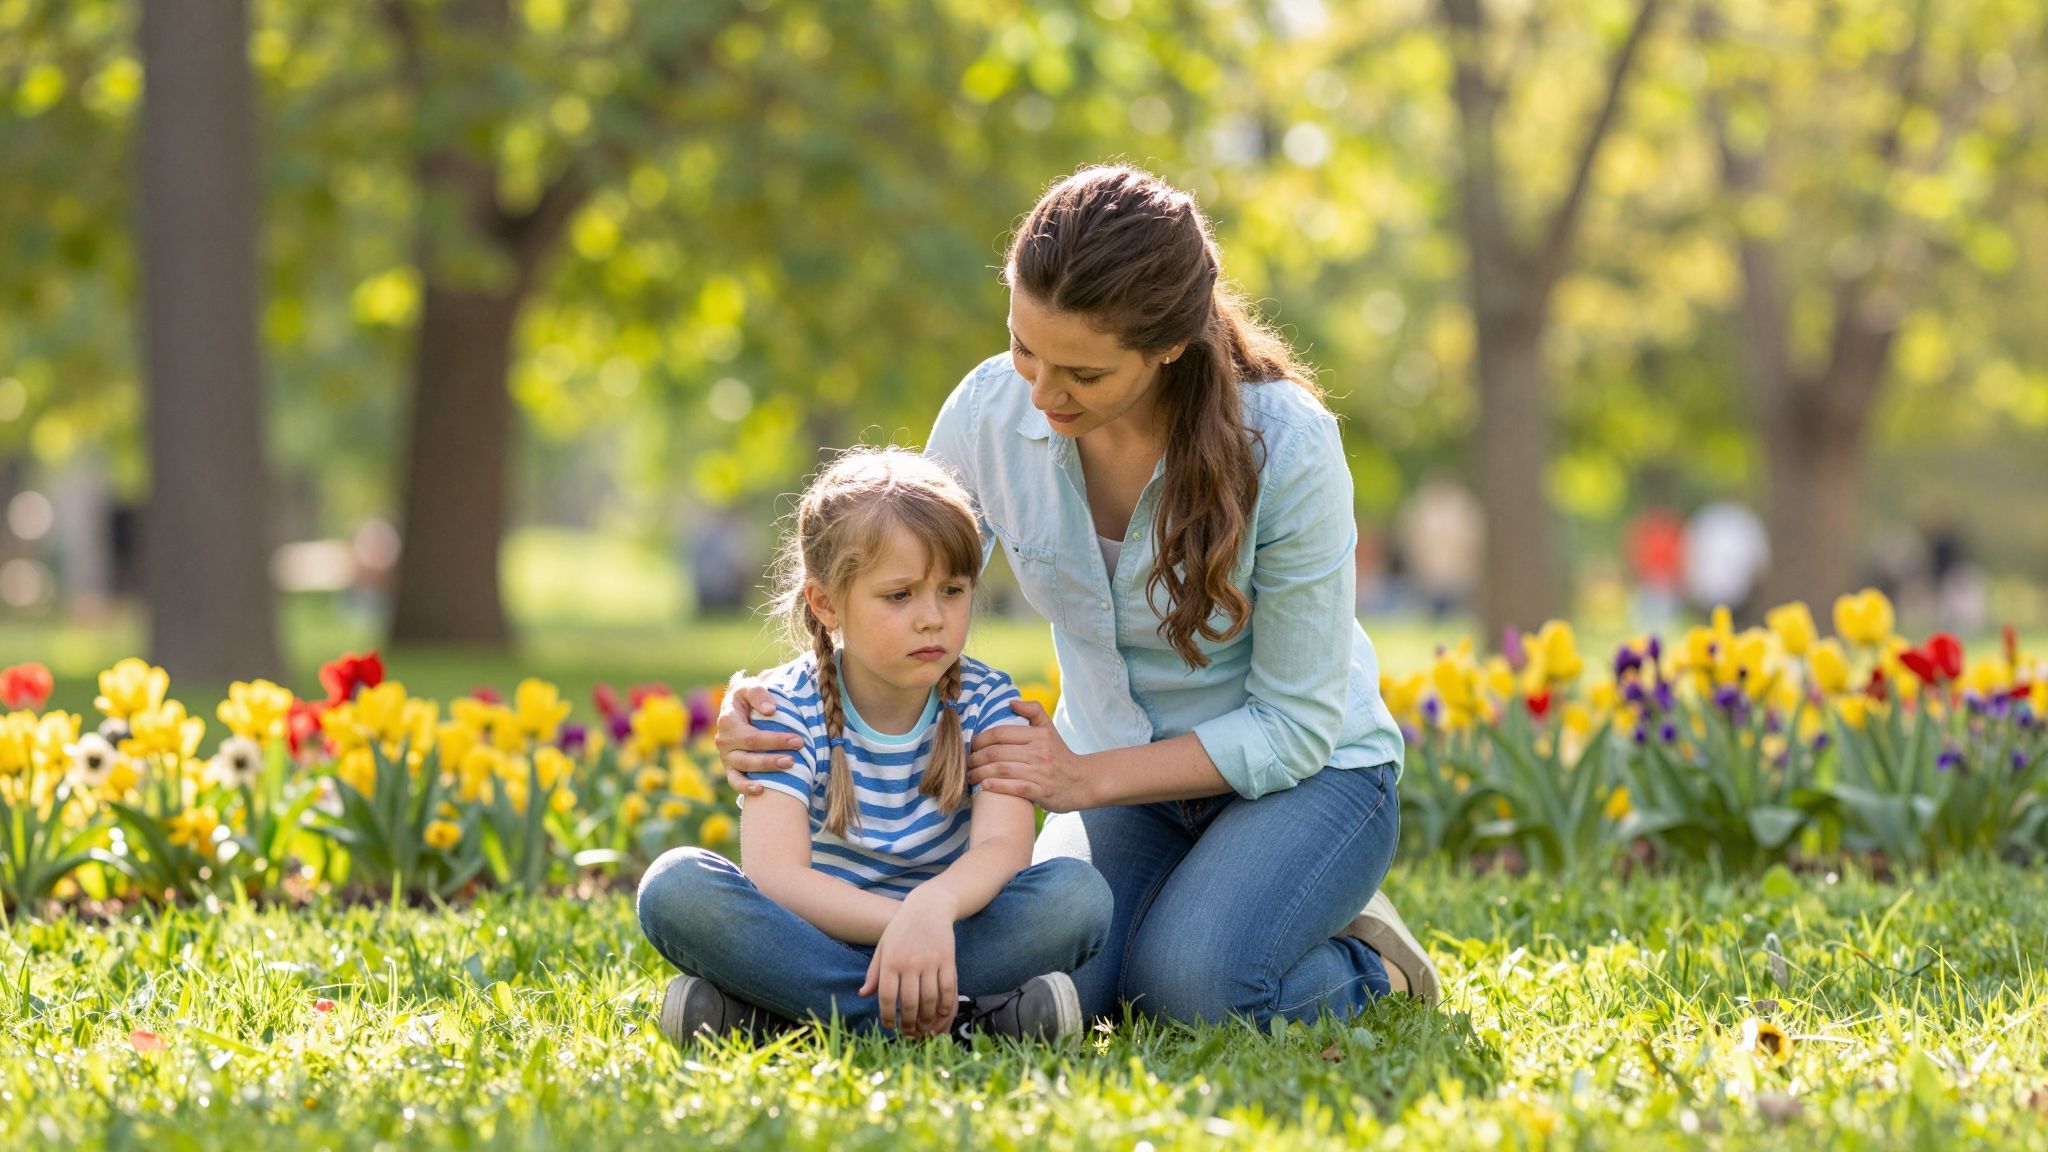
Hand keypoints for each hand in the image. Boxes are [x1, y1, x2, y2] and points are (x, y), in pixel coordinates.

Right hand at [715, 674, 804, 796]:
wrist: (737, 705)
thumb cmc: (747, 696)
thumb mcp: (749, 686)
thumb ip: (758, 693)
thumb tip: (771, 711)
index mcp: (727, 721)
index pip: (753, 736)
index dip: (776, 740)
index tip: (799, 740)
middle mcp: (724, 741)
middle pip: (750, 753)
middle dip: (775, 756)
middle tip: (798, 755)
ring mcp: (726, 756)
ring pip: (744, 768)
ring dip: (767, 769)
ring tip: (790, 766)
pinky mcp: (730, 767)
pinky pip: (734, 781)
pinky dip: (745, 788)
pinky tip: (761, 790)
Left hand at [860, 896, 958, 1036]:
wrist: (928, 907)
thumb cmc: (901, 929)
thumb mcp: (883, 947)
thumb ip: (874, 973)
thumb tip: (863, 995)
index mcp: (891, 961)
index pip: (887, 996)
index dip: (887, 1016)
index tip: (889, 1026)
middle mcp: (910, 962)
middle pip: (910, 1002)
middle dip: (909, 1023)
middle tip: (909, 1032)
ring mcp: (930, 961)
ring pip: (930, 999)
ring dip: (927, 1018)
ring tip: (924, 1028)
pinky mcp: (948, 960)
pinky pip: (948, 989)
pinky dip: (945, 1005)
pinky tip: (941, 1013)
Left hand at [966, 700, 1091, 811]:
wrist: (1082, 782)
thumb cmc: (1060, 755)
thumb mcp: (1049, 729)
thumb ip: (1033, 711)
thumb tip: (1011, 702)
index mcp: (1038, 735)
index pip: (1001, 733)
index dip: (981, 739)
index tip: (972, 746)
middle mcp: (1039, 752)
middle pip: (997, 752)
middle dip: (976, 758)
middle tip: (966, 763)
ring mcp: (1041, 773)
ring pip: (1002, 770)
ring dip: (980, 773)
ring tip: (970, 776)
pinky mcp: (1042, 792)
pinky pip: (1014, 788)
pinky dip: (997, 786)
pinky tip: (984, 786)